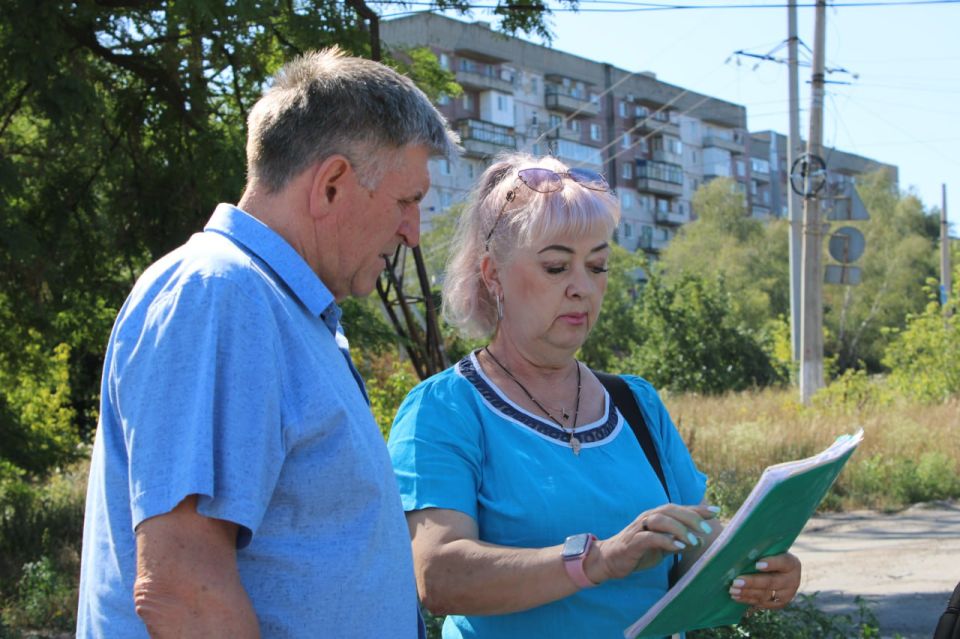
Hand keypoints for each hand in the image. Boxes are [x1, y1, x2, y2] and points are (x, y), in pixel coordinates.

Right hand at [586, 504, 719, 582]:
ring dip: (679, 529)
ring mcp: (639, 528)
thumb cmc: (638, 550)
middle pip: (671, 510)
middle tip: (707, 530)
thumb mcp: (662, 545)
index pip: (679, 509)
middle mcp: (648, 518)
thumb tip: (699, 540)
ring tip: (693, 541)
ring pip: (661, 520)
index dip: (697, 509)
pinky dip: (665, 541)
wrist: (610, 560)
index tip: (716, 511)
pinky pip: (650, 537)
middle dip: (691, 518)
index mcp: (656, 516)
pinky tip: (677, 548)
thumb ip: (678, 540)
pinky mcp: (632, 541)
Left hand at [728, 552, 801, 609]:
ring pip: (765, 594)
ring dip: (747, 592)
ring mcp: (787, 594)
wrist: (780, 572)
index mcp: (792, 563)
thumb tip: (738, 549)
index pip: (783, 562)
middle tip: (736, 581)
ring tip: (733, 590)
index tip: (757, 564)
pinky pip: (762, 603)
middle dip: (752, 582)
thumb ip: (759, 550)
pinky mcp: (779, 604)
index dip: (771, 563)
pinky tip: (736, 596)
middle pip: (772, 582)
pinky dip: (748, 599)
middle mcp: (792, 580)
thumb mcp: (769, 550)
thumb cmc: (769, 555)